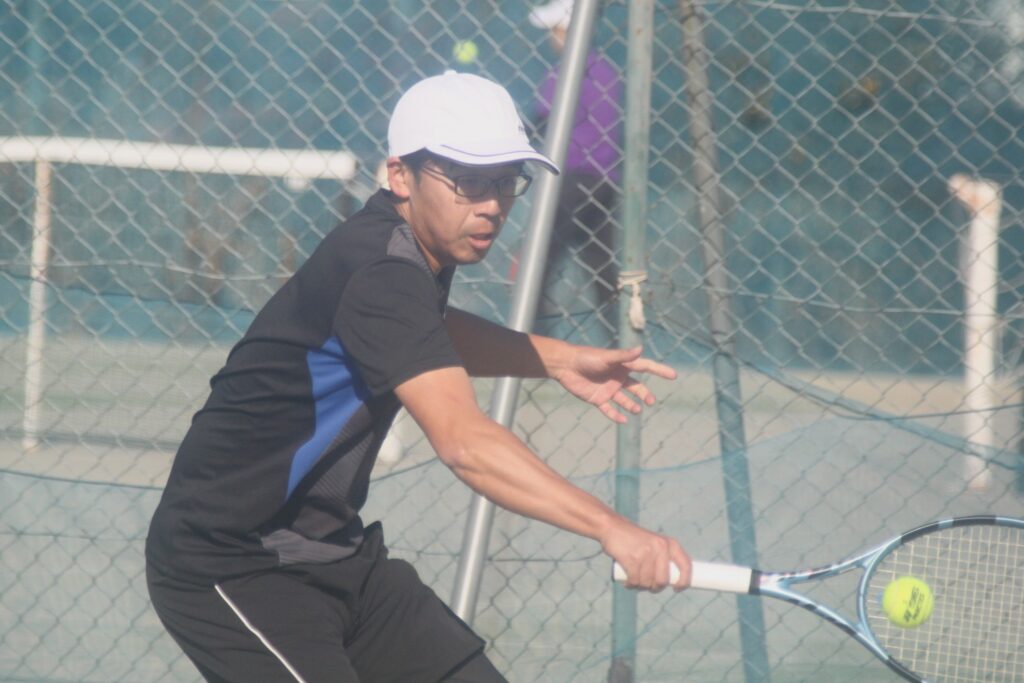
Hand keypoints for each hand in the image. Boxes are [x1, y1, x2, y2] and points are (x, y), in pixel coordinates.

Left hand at [552, 346, 676, 422]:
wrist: (565, 366)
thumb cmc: (586, 357)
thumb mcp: (606, 357)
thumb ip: (623, 356)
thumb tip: (641, 349)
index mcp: (623, 365)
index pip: (645, 367)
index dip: (659, 370)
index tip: (673, 375)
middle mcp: (618, 378)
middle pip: (637, 387)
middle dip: (645, 395)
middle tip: (652, 402)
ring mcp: (608, 389)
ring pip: (625, 400)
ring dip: (632, 406)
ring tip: (637, 410)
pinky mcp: (598, 398)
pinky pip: (610, 410)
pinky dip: (616, 416)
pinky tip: (623, 421)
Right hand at [601, 516, 690, 591]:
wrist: (612, 527)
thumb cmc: (635, 539)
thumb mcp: (655, 542)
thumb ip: (663, 557)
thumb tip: (671, 581)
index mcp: (670, 544)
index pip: (686, 566)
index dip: (684, 581)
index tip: (677, 588)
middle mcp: (661, 547)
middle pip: (663, 581)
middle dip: (655, 588)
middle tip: (648, 585)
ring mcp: (646, 553)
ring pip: (647, 583)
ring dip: (640, 586)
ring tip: (635, 580)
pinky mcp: (632, 559)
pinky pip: (635, 581)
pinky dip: (631, 584)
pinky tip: (628, 582)